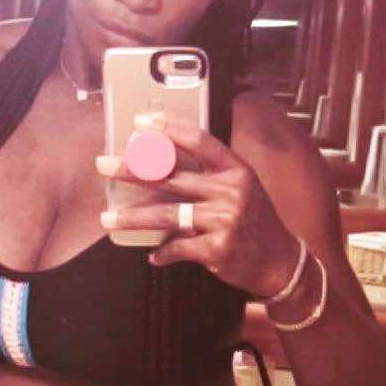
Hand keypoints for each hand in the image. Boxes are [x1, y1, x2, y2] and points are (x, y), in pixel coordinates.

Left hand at [96, 115, 300, 299]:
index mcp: (237, 170)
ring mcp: (224, 221)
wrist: (280, 261)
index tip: (141, 124)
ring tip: (108, 217)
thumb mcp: (244, 188)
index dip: (169, 130)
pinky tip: (153, 255)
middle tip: (105, 165)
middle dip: (133, 170)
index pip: (199, 142)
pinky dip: (163, 253)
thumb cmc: (255, 221)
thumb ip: (212, 174)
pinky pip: (179, 248)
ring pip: (168, 215)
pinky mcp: (218, 249)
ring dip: (133, 217)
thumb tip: (163, 164)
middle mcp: (231, 192)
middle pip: (172, 177)